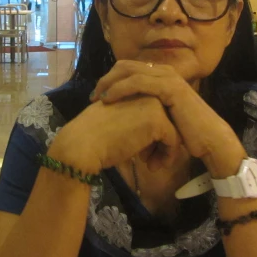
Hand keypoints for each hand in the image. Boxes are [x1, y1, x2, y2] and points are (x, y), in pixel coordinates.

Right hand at [50, 96, 182, 173]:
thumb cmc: (95, 134)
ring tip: (148, 163)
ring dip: (163, 150)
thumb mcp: (118, 117)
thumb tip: (148, 130)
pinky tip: (151, 167)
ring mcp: (154, 104)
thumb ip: (134, 116)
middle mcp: (148, 92)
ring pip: (173, 130)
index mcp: (137, 89)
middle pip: (167, 119)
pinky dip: (166, 155)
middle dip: (159, 142)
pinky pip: (173, 140)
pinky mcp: (158, 120)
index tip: (141, 151)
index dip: (152, 134)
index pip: (157, 112)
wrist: (83, 143)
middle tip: (146, 159)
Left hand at [91, 60, 246, 177]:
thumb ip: (147, 108)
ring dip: (109, 83)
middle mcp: (164, 71)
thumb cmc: (187, 132)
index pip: (128, 69)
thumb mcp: (161, 116)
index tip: (96, 96)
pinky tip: (108, 99)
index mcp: (161, 75)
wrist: (209, 140)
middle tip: (92, 96)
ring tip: (96, 98)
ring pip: (128, 71)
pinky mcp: (170, 87)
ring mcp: (167, 77)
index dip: (110, 79)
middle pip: (125, 66)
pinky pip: (138, 82)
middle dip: (106, 79)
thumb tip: (127, 111)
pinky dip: (120, 89)